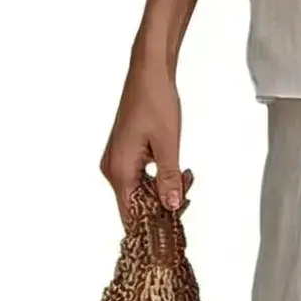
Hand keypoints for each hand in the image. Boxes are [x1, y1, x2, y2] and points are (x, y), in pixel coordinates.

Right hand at [100, 51, 192, 221]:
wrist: (149, 73)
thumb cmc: (154, 101)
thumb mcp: (168, 144)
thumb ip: (168, 179)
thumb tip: (171, 206)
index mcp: (119, 169)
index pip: (131, 214)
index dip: (152, 225)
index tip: (173, 227)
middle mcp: (113, 168)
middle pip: (137, 205)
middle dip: (164, 203)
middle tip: (187, 188)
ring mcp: (117, 160)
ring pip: (141, 191)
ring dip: (164, 189)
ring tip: (185, 176)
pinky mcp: (125, 153)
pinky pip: (141, 177)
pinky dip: (159, 177)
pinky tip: (177, 170)